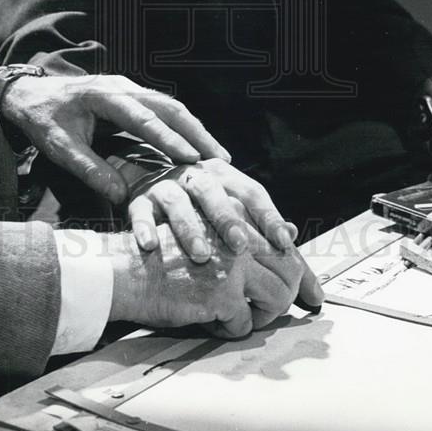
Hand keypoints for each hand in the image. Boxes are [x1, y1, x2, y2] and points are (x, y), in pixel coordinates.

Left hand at [0, 73, 229, 203]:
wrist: (29, 93)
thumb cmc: (42, 119)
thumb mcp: (58, 147)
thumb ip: (89, 169)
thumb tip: (121, 195)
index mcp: (105, 96)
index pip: (145, 119)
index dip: (171, 139)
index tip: (193, 158)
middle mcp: (123, 87)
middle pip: (169, 107)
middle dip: (197, 132)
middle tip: (220, 158)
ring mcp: (130, 88)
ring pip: (171, 106)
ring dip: (194, 128)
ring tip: (216, 154)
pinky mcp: (131, 95)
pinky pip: (163, 109)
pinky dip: (182, 126)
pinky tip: (195, 144)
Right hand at [109, 219, 323, 338]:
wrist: (128, 271)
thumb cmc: (166, 254)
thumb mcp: (209, 233)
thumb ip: (247, 232)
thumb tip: (290, 231)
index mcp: (237, 215)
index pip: (284, 246)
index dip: (304, 274)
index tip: (315, 296)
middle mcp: (239, 234)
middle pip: (290, 269)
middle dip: (288, 296)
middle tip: (277, 311)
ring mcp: (233, 263)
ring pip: (278, 297)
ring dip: (264, 316)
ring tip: (244, 318)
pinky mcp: (221, 292)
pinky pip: (244, 323)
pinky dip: (231, 330)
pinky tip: (213, 323)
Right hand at [128, 158, 295, 261]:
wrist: (147, 203)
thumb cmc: (194, 214)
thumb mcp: (227, 211)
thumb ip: (259, 224)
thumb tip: (293, 235)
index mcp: (223, 176)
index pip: (251, 192)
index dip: (268, 216)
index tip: (285, 242)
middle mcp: (195, 175)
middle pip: (214, 193)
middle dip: (228, 219)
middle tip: (240, 247)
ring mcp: (166, 186)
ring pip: (178, 202)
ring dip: (189, 228)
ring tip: (200, 255)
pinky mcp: (139, 200)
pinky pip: (140, 212)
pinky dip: (145, 227)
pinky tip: (152, 245)